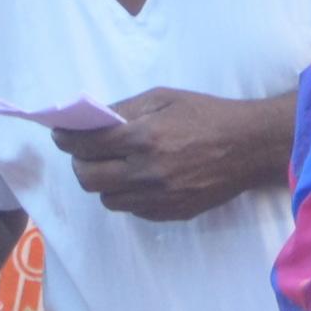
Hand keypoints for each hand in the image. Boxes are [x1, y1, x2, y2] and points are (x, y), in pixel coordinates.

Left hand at [51, 88, 282, 223]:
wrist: (250, 146)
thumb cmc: (207, 114)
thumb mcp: (165, 98)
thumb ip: (125, 109)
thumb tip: (91, 120)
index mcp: (145, 137)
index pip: (87, 144)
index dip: (67, 139)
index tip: (60, 135)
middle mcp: (148, 171)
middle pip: (89, 178)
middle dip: (79, 164)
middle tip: (83, 154)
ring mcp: (159, 197)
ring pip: (107, 199)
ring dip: (103, 182)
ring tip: (112, 166)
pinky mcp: (171, 213)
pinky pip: (132, 209)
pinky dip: (127, 195)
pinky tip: (137, 179)